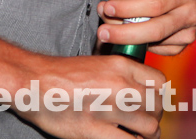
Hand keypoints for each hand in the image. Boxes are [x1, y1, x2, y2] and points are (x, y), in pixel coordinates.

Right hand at [12, 53, 162, 138]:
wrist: (35, 84)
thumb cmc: (64, 75)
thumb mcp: (100, 63)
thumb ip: (122, 74)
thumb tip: (140, 90)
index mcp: (122, 66)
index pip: (160, 83)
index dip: (159, 96)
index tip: (153, 104)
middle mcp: (121, 85)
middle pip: (157, 106)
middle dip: (156, 117)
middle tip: (148, 123)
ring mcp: (110, 108)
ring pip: (149, 126)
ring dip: (149, 134)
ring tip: (143, 137)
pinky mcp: (95, 129)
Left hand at [97, 0, 195, 55]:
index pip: (155, 4)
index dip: (129, 8)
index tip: (107, 7)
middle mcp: (192, 13)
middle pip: (155, 30)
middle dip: (124, 34)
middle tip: (102, 32)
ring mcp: (189, 31)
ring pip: (153, 42)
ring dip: (126, 39)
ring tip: (107, 30)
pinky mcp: (181, 45)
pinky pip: (156, 50)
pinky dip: (138, 45)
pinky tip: (128, 33)